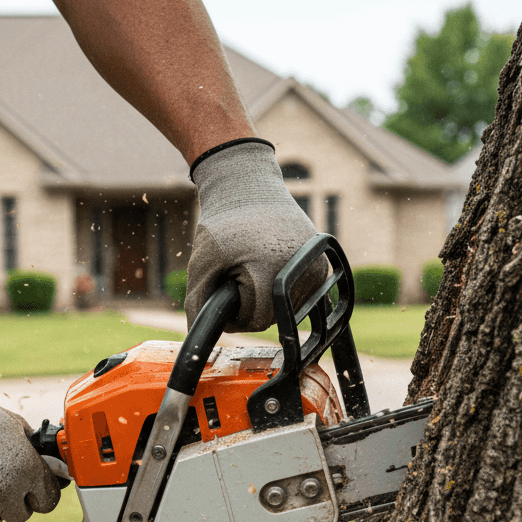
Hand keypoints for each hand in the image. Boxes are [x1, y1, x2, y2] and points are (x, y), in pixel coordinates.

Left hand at [184, 139, 326, 331]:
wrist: (249, 187)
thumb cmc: (223, 225)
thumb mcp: (202, 264)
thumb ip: (198, 302)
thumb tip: (198, 333)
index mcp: (272, 273)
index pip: (257, 320)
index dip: (237, 314)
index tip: (227, 292)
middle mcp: (301, 271)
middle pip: (274, 316)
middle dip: (252, 303)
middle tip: (238, 274)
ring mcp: (316, 267)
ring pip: (288, 308)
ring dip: (268, 296)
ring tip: (254, 265)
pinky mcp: (323, 263)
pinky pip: (301, 293)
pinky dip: (283, 288)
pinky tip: (270, 265)